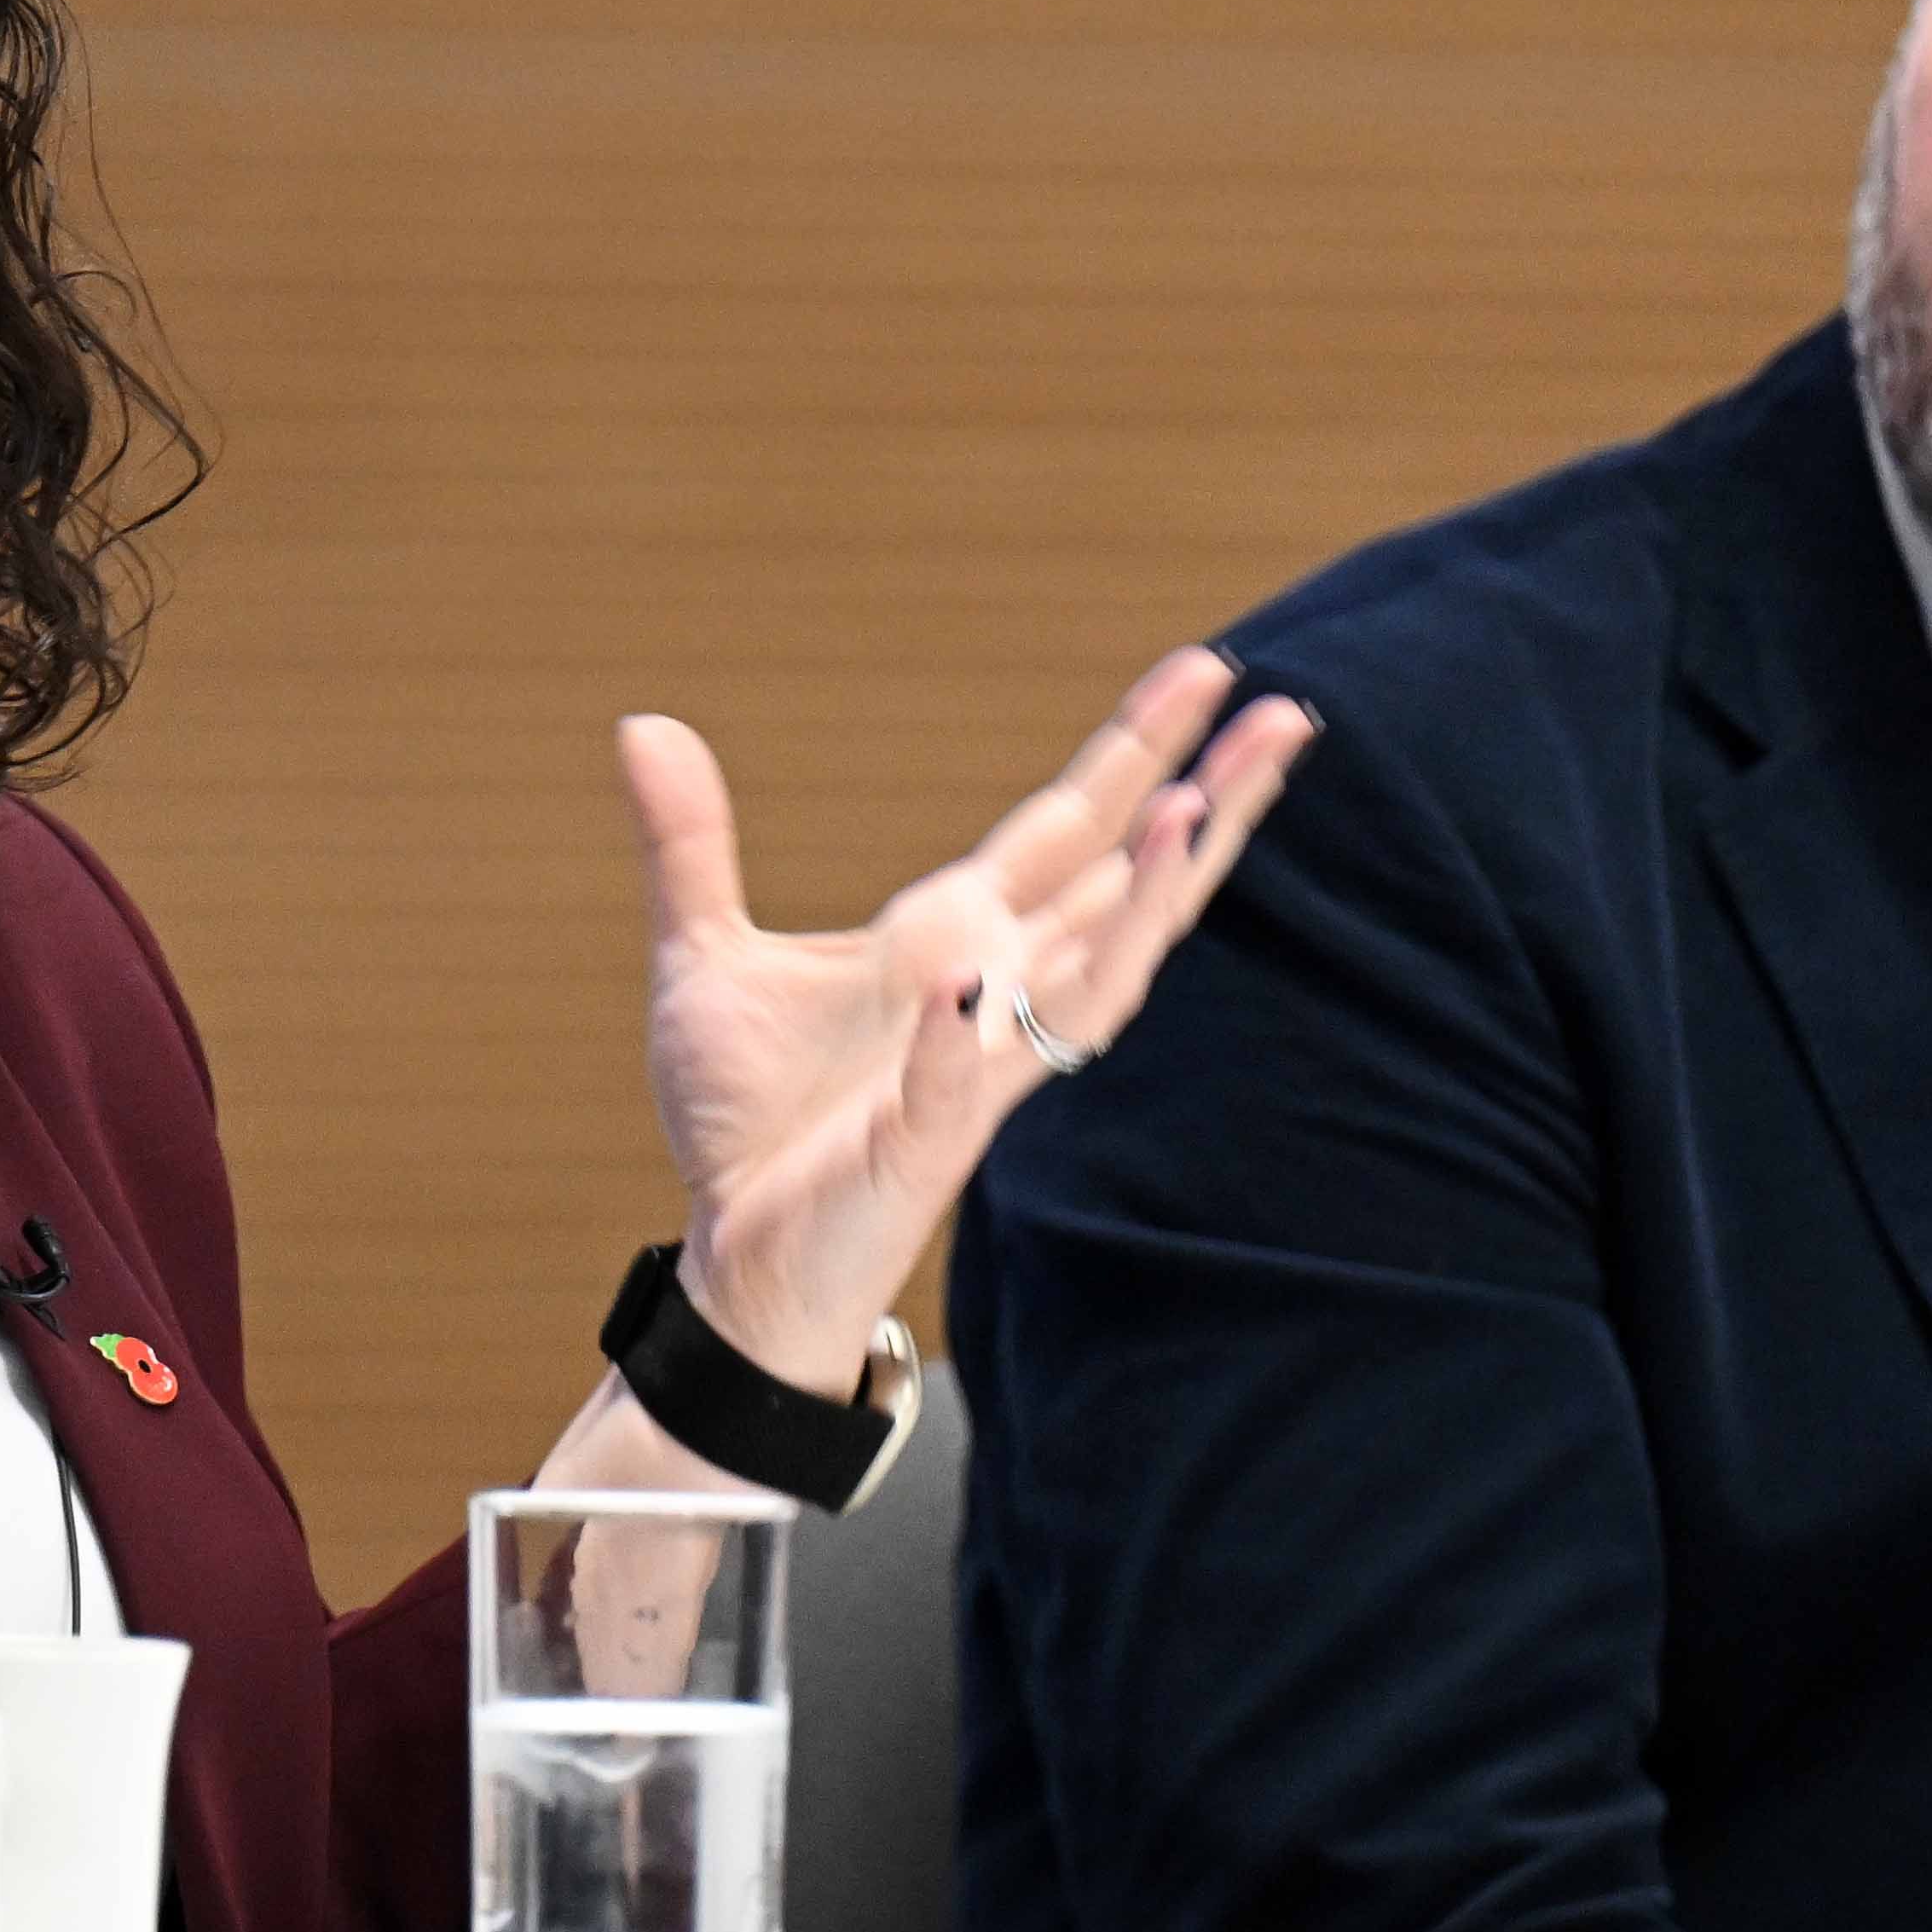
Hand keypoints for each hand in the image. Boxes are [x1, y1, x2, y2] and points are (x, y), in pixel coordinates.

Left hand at [615, 648, 1311, 1395]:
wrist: (730, 1262)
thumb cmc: (748, 1121)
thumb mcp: (705, 957)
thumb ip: (689, 843)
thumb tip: (643, 723)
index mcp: (956, 936)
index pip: (1071, 829)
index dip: (1138, 748)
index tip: (1211, 669)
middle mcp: (993, 995)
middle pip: (1126, 888)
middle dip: (1207, 807)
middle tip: (1287, 717)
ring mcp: (971, 1074)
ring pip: (1088, 984)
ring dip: (1142, 907)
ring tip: (1191, 814)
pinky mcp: (916, 1149)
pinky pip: (952, 1091)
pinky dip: (962, 1040)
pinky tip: (969, 986)